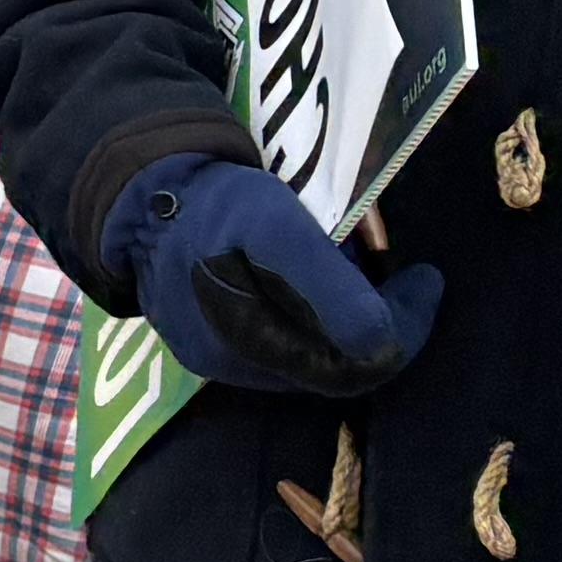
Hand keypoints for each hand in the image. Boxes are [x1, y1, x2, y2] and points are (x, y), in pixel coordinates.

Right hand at [103, 155, 439, 401]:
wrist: (134, 195)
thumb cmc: (211, 205)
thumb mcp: (275, 226)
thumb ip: (328, 286)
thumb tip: (383, 341)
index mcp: (254, 341)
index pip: (357, 362)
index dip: (406, 326)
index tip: (427, 278)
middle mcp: (235, 364)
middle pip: (334, 367)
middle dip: (380, 325)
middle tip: (400, 278)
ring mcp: (214, 358)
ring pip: (307, 361)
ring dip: (344, 325)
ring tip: (358, 276)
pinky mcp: (200, 345)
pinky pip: (276, 349)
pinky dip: (310, 321)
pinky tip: (309, 288)